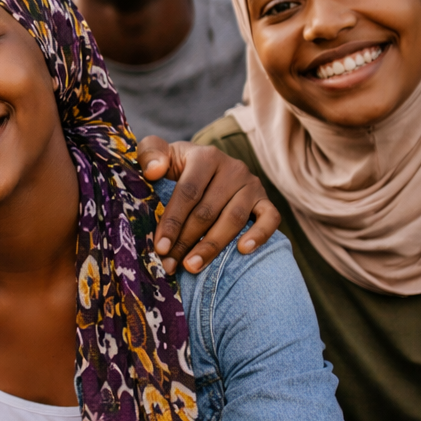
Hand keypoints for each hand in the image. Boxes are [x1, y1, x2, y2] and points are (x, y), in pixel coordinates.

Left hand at [136, 136, 280, 274]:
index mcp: (205, 157)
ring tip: (192, 266)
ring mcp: (251, 185)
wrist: (206, 164)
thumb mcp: (161, 154)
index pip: (188, 192)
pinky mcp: (265, 200)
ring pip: (233, 219)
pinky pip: (270, 218)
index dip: (173, 221)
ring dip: (212, 246)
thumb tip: (154, 171)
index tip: (160, 247)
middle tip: (170, 264)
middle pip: (208, 210)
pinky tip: (242, 250)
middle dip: (186, 241)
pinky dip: (259, 235)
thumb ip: (150, 154)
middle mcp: (233, 168)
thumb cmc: (178, 166)